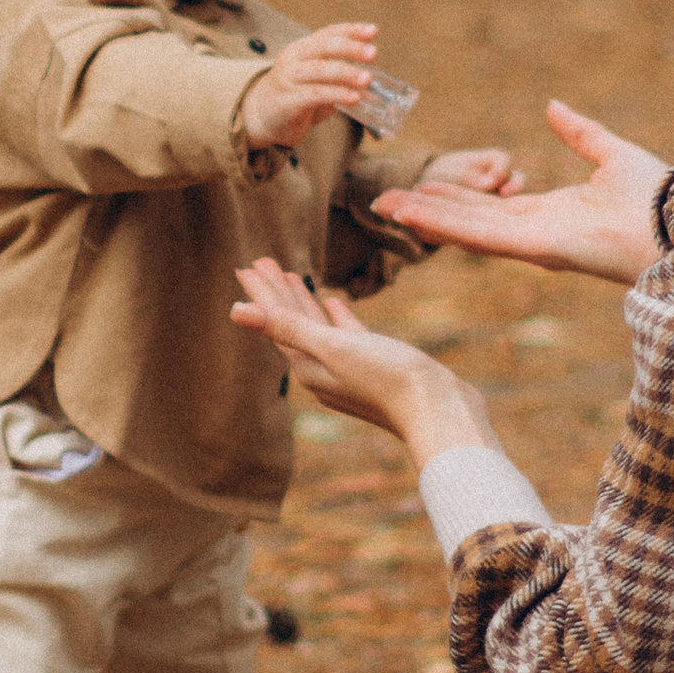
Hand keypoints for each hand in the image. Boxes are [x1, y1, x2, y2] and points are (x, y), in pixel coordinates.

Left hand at [231, 257, 496, 465]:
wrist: (438, 410)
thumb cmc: (387, 378)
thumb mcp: (332, 347)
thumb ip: (286, 327)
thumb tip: (235, 311)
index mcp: (309, 366)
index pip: (276, 324)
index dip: (262, 294)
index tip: (246, 266)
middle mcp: (323, 370)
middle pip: (291, 325)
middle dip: (277, 294)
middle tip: (262, 262)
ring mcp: (350, 368)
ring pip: (317, 328)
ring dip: (303, 302)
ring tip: (291, 275)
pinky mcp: (376, 365)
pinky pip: (346, 336)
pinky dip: (336, 318)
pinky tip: (333, 303)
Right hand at [241, 23, 375, 150]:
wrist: (261, 117)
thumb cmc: (296, 95)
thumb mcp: (317, 80)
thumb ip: (340, 79)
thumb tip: (373, 84)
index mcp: (303, 49)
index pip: (328, 33)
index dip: (351, 30)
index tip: (372, 30)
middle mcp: (294, 59)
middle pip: (324, 46)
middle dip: (350, 48)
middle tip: (373, 53)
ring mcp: (288, 79)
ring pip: (319, 70)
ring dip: (346, 73)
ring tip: (367, 79)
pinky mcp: (287, 101)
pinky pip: (314, 95)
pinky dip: (336, 94)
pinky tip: (353, 98)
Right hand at [376, 99, 669, 285]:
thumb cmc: (655, 197)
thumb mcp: (610, 153)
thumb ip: (580, 133)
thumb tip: (552, 107)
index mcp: (552, 214)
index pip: (492, 207)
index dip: (457, 197)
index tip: (425, 187)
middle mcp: (537, 233)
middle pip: (470, 221)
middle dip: (428, 211)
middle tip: (386, 200)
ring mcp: (534, 243)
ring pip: (468, 230)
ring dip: (426, 219)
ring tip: (387, 206)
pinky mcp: (538, 247)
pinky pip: (484, 236)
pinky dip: (446, 225)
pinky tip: (415, 213)